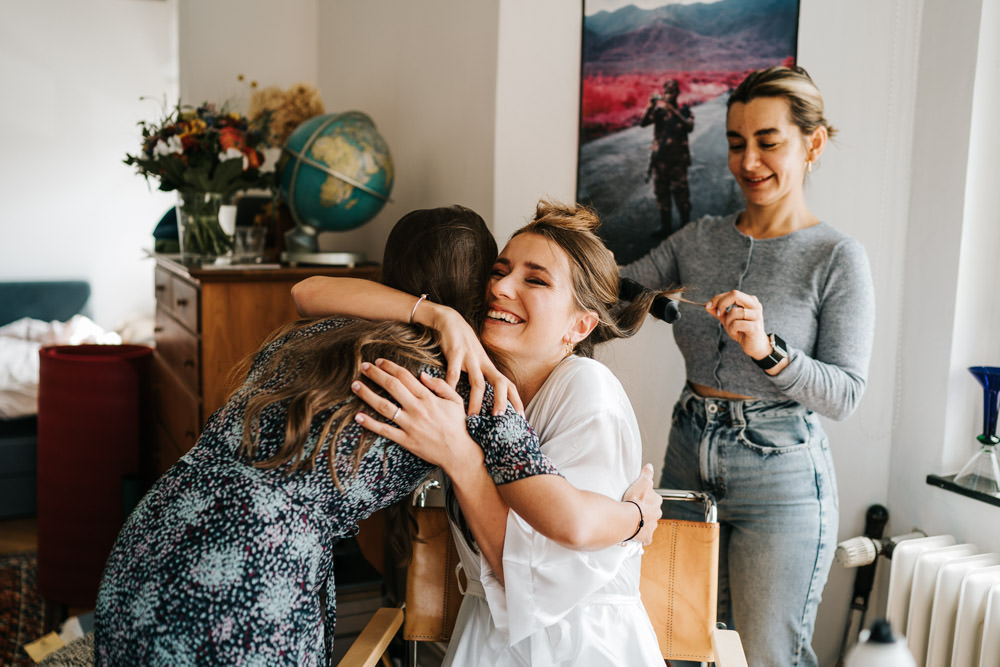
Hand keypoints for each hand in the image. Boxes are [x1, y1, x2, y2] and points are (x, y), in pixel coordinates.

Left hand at [351, 358, 482, 473]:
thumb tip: (422, 375)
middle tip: (363, 366)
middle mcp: (417, 409)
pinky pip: (385, 430)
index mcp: (428, 397)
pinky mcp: (406, 440)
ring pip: (384, 406)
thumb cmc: (458, 425)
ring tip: (355, 385)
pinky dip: (370, 423)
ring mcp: (410, 425)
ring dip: (367, 394)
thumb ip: (440, 385)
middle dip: (375, 374)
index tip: (379, 361)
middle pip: (392, 386)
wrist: (459, 452)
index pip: (405, 377)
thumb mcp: (455, 400)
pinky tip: (358, 416)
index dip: (390, 367)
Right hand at [423, 304, 523, 415]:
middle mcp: (483, 363)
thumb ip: (479, 376)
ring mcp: (470, 358)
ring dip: (476, 401)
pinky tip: (448, 399)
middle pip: (499, 383)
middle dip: (501, 401)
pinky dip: (451, 387)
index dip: (516, 400)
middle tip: (499, 418)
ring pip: (478, 382)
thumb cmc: (463, 345)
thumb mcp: (475, 361)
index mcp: (489, 366)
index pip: (508, 384)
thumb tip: (483, 399)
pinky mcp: (455, 353)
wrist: (450, 321)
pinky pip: (453, 373)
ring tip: (473, 417)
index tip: (521, 417)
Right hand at [622, 463, 661, 544]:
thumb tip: (650, 466)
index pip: (655, 499)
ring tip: (632, 521)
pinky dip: (641, 537)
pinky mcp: (646, 537)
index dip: (647, 499)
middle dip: (646, 512)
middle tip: (635, 510)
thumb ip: (646, 474)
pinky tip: (635, 535)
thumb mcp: (641, 482)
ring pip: (649, 525)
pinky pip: (645, 538)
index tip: (639, 499)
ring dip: (643, 523)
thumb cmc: (633, 500)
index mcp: (657, 502)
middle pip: (653, 513)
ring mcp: (652, 527)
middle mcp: (657, 515)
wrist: (627, 519)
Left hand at [705, 290, 770, 359]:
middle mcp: (755, 305)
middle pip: (735, 294)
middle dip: (722, 303)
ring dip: (727, 322)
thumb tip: (706, 305)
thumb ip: (718, 312)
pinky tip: (737, 333)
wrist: (754, 346)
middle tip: (718, 314)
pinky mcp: (755, 327)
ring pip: (734, 312)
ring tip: (732, 328)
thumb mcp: (728, 319)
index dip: (718, 298)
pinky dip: (732, 329)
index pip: (732, 293)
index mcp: (749, 301)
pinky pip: (736, 324)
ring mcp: (756, 315)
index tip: (708, 305)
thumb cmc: (742, 331)